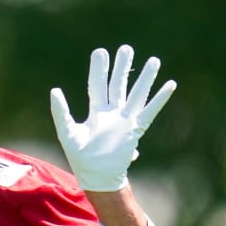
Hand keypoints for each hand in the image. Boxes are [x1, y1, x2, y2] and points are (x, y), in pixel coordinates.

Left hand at [50, 45, 175, 191]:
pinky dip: (160, 98)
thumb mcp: (67, 131)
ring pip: (137, 93)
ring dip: (145, 77)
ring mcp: (125, 120)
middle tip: (126, 48)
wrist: (96, 176)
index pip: (98, 85)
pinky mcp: (136, 129)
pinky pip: (150, 110)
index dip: (99, 69)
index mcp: (97, 112)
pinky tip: (170, 84)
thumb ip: (61, 111)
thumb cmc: (80, 157)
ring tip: (153, 60)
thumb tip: (55, 90)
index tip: (101, 51)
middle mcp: (113, 113)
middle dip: (123, 67)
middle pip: (119, 85)